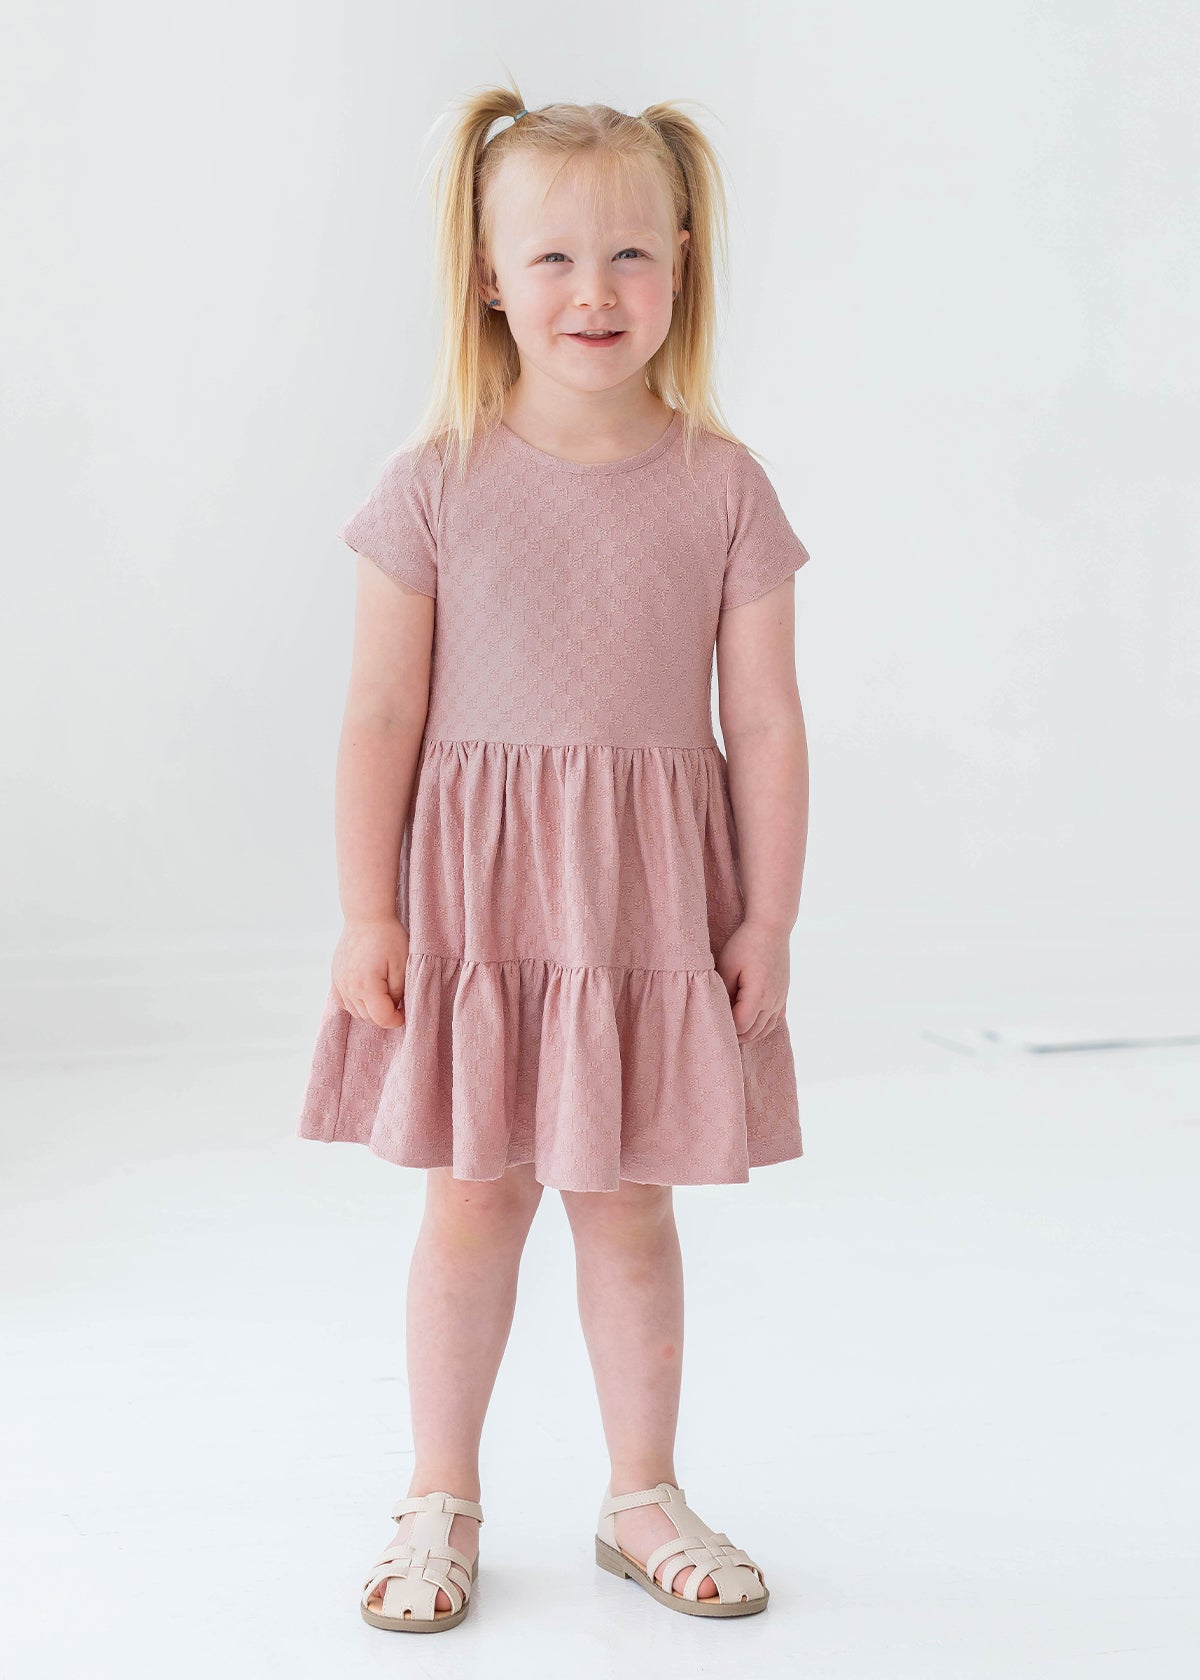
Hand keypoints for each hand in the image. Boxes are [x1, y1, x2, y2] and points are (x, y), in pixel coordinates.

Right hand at [332, 916, 409, 1027]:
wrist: (366, 916)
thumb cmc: (388, 937)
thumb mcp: (402, 964)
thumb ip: (398, 991)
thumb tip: (394, 1007)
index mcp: (367, 985)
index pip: (381, 1018)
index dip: (396, 1020)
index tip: (404, 1012)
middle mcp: (349, 987)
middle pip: (368, 1018)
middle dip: (384, 1015)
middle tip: (397, 1003)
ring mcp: (339, 983)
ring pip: (355, 1012)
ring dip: (371, 1011)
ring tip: (384, 996)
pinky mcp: (335, 977)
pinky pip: (343, 1002)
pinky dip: (356, 1004)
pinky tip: (366, 994)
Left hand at [715, 920, 789, 1045]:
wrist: (771, 927)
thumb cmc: (745, 943)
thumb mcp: (726, 966)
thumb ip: (722, 992)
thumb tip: (719, 1012)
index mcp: (758, 995)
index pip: (740, 1026)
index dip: (725, 1029)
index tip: (712, 1023)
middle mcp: (773, 1001)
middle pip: (753, 1032)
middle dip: (735, 1035)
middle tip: (717, 1031)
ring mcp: (780, 999)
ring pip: (764, 1030)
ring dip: (748, 1034)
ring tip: (731, 1031)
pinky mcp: (783, 995)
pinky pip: (774, 1021)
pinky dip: (761, 1028)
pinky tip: (749, 1025)